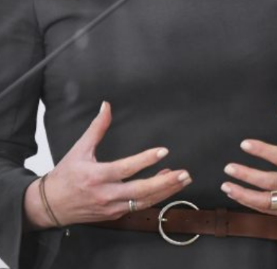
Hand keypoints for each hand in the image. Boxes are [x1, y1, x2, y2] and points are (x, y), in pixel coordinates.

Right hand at [24, 101, 191, 228]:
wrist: (50, 206)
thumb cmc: (66, 175)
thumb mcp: (79, 149)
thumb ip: (97, 128)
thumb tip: (106, 106)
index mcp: (96, 176)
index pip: (125, 168)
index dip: (145, 160)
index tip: (163, 152)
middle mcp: (105, 194)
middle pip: (140, 191)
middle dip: (165, 182)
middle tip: (184, 173)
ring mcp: (111, 207)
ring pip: (143, 201)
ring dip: (166, 191)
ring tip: (183, 179)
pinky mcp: (114, 214)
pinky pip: (138, 206)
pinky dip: (155, 196)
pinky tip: (167, 185)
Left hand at [221, 107, 276, 217]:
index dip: (262, 151)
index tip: (245, 144)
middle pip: (270, 182)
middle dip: (247, 175)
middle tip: (230, 168)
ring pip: (267, 202)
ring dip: (245, 195)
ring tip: (227, 186)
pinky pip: (271, 211)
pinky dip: (254, 205)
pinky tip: (240, 196)